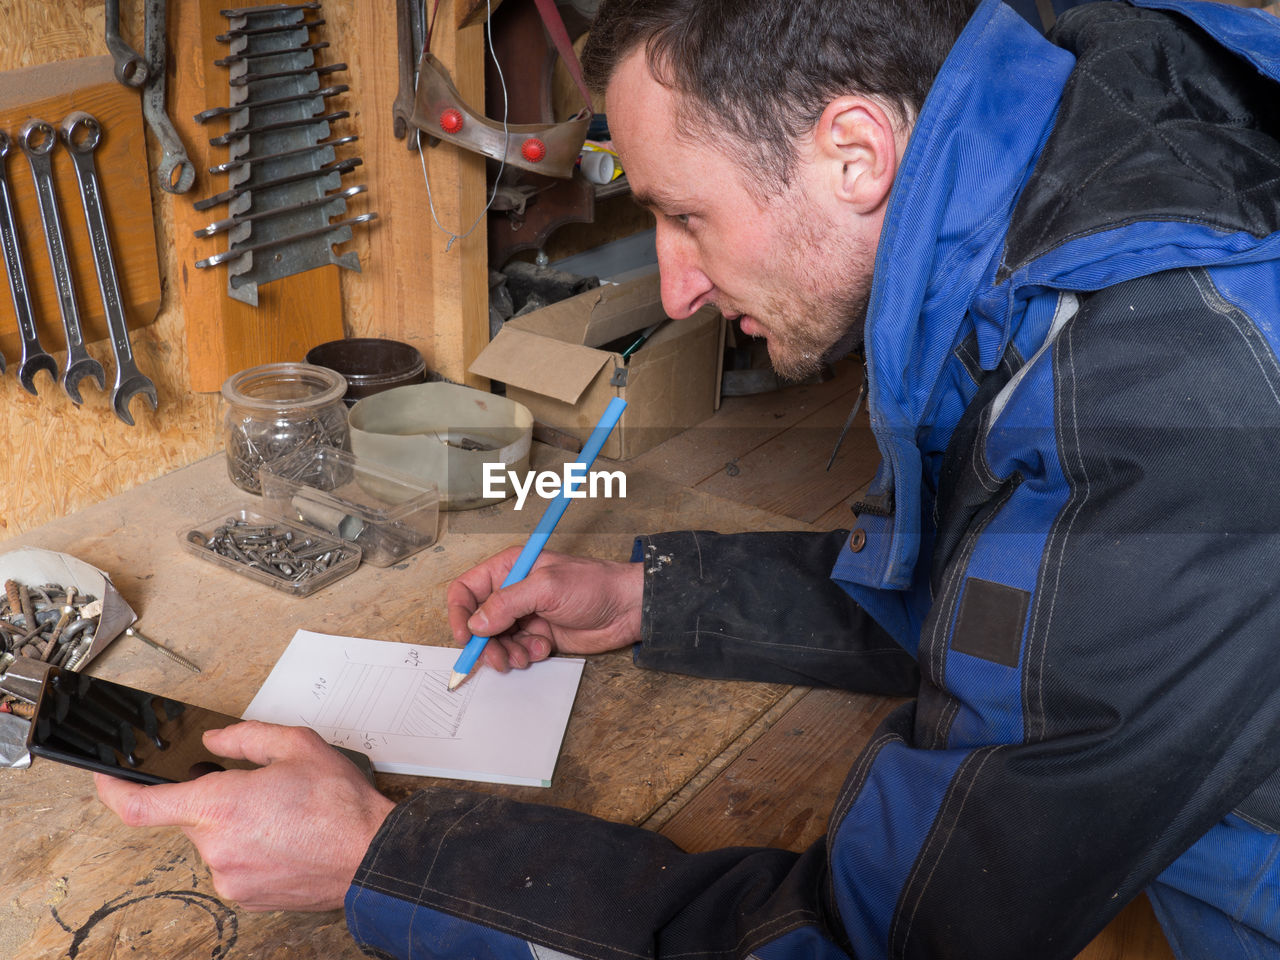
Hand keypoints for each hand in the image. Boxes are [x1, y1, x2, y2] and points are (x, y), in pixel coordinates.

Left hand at [94, 720, 394, 911]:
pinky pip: (231, 864)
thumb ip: (245, 737)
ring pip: (212, 841)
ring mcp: (229, 877)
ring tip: (282, 816)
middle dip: (213, 799)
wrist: (371, 856)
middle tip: (257, 789)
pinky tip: (283, 838)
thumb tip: (214, 742)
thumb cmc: (341, 805)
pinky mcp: (244, 896)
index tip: (107, 778)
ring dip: (235, 825)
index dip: (113, 791)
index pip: (141, 806)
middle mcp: (216, 847)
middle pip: (188, 818)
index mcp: (221, 806)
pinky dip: (249, 848)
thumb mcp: (297, 745)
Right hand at [447, 547, 643, 672]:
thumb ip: (508, 603)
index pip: (467, 589)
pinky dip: (526, 654)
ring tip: (526, 655)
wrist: (627, 608)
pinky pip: (517, 650)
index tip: (465, 636)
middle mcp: (513, 591)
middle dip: (484, 643)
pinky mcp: (538, 634)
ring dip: (506, 653)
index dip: (460, 613)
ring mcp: (525, 615)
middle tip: (498, 657)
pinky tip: (544, 648)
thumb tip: (477, 622)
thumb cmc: (594, 585)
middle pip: (478, 621)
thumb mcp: (547, 588)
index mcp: (509, 568)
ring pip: (496, 641)